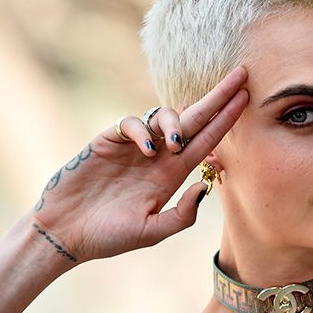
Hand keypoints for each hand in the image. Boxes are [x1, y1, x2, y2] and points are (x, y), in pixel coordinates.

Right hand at [30, 67, 247, 262]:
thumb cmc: (108, 237)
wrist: (65, 233)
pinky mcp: (109, 141)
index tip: (246, 98)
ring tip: (174, 145)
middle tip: (242, 75)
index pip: (208, 140)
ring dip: (176, 122)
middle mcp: (159, 156)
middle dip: (218, 97)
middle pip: (194, 119)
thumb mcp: (151, 232)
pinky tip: (145, 151)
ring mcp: (135, 147)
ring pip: (165, 115)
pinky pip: (132, 123)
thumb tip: (204, 186)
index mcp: (173, 174)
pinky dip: (142, 131)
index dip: (227, 119)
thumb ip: (181, 215)